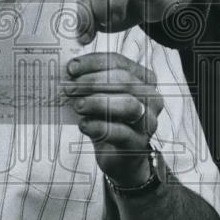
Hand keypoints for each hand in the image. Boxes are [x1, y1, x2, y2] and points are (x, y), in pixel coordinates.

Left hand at [63, 51, 163, 187]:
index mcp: (143, 79)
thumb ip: (90, 84)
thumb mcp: (102, 97)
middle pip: (124, 81)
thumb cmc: (110, 120)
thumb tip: (68, 73)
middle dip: (93, 82)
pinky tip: (83, 125)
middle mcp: (151, 98)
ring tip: (77, 105)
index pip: (119, 62)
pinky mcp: (138, 144)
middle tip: (69, 87)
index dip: (94, 63)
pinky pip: (120, 132)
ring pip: (128, 105)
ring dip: (98, 102)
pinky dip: (99, 127)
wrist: (121, 157)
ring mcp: (148, 122)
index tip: (71, 68)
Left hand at [75, 0, 192, 43]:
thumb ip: (91, 26)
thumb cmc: (127, 10)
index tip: (88, 37)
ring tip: (119, 17)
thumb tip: (81, 39)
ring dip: (117, 3)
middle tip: (106, 24)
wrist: (154, 4)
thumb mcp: (106, 20)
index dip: (84, 18)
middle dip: (99, 11)